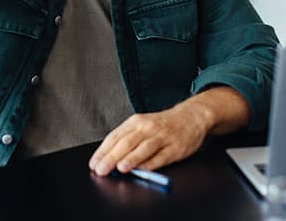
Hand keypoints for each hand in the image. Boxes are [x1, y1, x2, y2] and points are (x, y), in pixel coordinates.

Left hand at [88, 102, 212, 176]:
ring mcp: (162, 137)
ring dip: (132, 158)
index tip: (94, 163)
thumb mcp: (142, 126)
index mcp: (136, 122)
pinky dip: (152, 163)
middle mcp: (148, 128)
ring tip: (121, 168)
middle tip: (101, 169)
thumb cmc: (163, 124)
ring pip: (144, 148)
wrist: (191, 116)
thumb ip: (127, 140)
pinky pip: (162, 156)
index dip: (103, 151)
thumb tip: (109, 158)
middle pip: (127, 142)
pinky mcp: (176, 147)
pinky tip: (143, 170)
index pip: (115, 136)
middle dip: (112, 157)